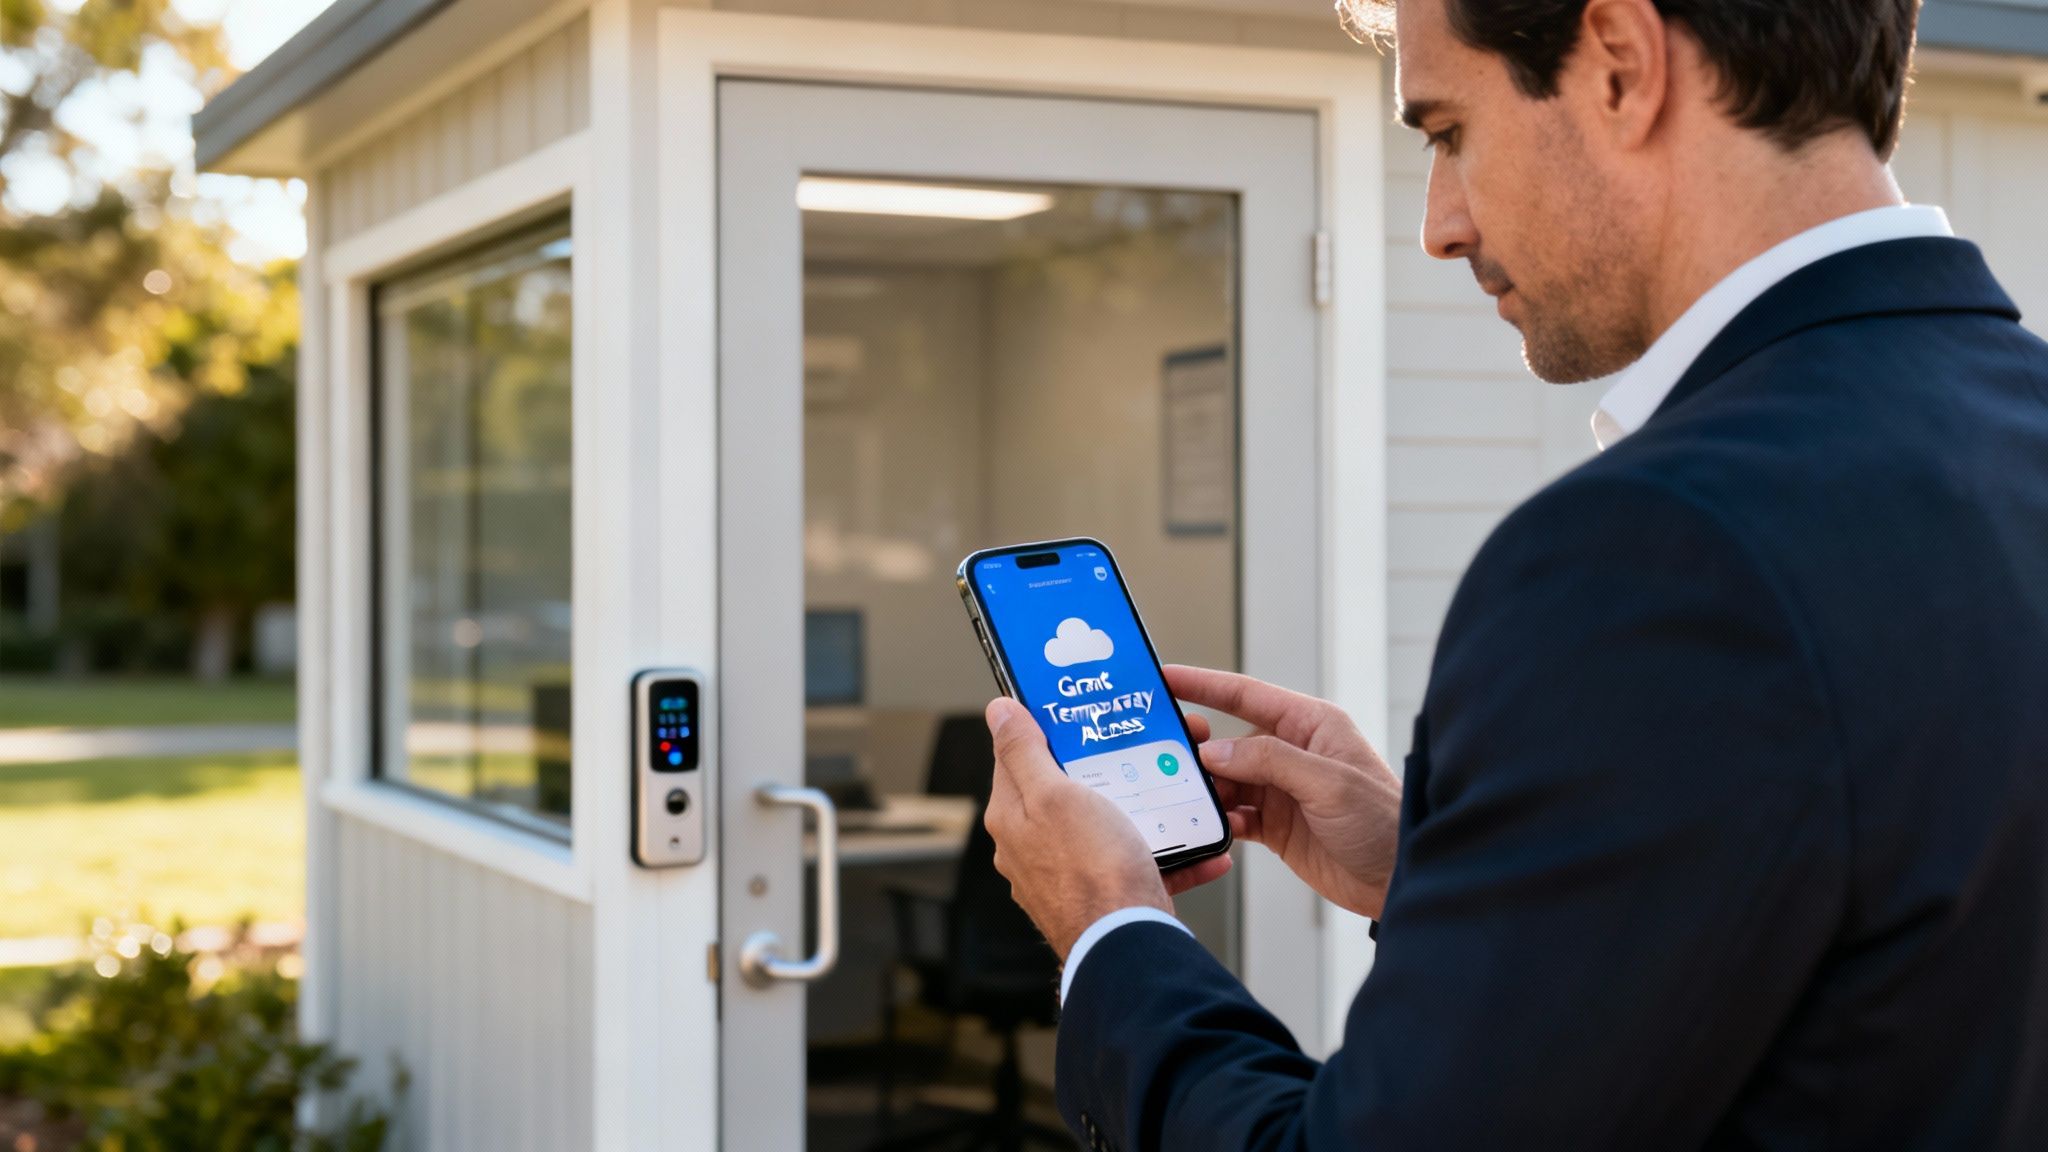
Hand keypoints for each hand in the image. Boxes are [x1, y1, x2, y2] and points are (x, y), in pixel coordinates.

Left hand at [982, 698, 1231, 959]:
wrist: (1127, 943)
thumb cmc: (1089, 871)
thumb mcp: (1053, 794)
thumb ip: (1023, 752)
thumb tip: (998, 712)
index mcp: (1013, 818)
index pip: (1017, 759)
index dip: (1043, 731)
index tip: (1072, 714)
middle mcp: (1034, 849)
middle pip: (1066, 793)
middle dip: (1104, 770)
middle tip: (1135, 749)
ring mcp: (1070, 876)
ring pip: (1109, 830)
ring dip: (1144, 812)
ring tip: (1173, 793)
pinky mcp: (1107, 898)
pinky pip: (1143, 867)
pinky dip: (1173, 856)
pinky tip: (1201, 849)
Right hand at [1166, 665, 1401, 918]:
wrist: (1401, 880)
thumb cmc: (1384, 822)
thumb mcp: (1329, 783)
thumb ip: (1271, 762)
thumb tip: (1216, 751)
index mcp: (1311, 726)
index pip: (1247, 696)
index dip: (1204, 684)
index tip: (1166, 678)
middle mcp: (1293, 753)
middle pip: (1230, 741)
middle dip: (1199, 746)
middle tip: (1167, 754)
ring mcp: (1282, 790)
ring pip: (1227, 780)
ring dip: (1206, 789)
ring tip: (1186, 797)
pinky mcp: (1276, 825)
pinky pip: (1234, 815)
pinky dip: (1219, 820)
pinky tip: (1214, 826)